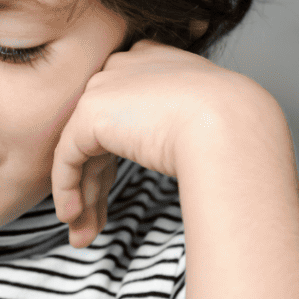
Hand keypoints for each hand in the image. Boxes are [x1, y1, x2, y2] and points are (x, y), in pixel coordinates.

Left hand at [52, 40, 264, 247]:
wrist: (232, 127)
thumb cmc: (233, 130)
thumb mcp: (198, 121)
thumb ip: (164, 127)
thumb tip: (150, 150)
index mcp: (151, 62)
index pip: (119, 116)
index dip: (110, 163)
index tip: (110, 197)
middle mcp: (122, 67)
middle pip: (97, 136)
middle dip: (94, 186)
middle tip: (91, 224)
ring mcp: (104, 86)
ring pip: (81, 151)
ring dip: (83, 197)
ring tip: (82, 236)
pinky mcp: (90, 112)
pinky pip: (68, 157)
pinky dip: (66, 189)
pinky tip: (72, 217)